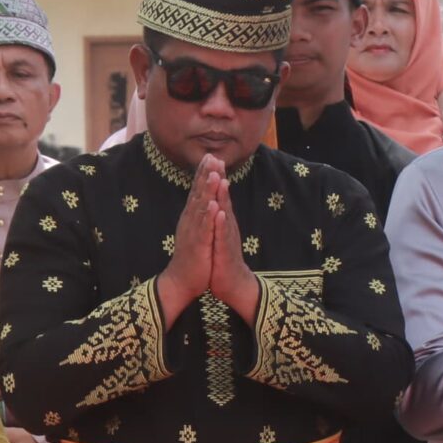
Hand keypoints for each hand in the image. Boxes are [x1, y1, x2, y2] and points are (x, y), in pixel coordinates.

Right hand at [156, 155, 223, 323]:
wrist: (182, 281)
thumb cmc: (192, 256)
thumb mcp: (196, 231)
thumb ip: (198, 215)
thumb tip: (202, 200)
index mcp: (191, 217)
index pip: (197, 191)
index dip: (203, 174)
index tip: (210, 157)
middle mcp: (190, 221)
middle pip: (197, 194)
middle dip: (204, 175)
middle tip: (211, 157)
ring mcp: (193, 232)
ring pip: (201, 208)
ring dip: (207, 191)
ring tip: (214, 174)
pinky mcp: (198, 245)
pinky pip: (204, 229)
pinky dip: (209, 217)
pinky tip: (215, 206)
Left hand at [207, 163, 260, 320]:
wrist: (233, 284)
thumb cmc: (223, 259)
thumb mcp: (218, 234)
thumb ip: (217, 217)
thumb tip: (214, 200)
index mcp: (222, 221)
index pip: (218, 195)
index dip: (214, 177)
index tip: (210, 157)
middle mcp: (227, 225)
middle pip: (223, 199)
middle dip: (219, 179)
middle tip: (217, 159)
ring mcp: (227, 237)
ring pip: (225, 213)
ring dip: (223, 197)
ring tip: (221, 179)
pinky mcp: (226, 251)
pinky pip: (223, 236)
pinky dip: (222, 224)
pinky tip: (221, 213)